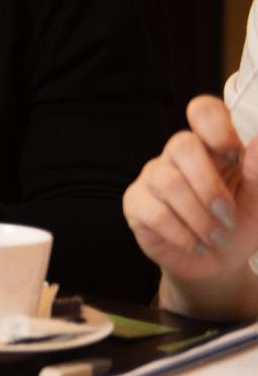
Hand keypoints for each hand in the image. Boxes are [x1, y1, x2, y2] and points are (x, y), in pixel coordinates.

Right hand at [125, 95, 257, 282]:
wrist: (218, 265)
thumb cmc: (239, 227)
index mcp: (212, 148)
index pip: (202, 111)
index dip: (215, 126)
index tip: (235, 155)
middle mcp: (178, 156)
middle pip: (181, 144)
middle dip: (209, 185)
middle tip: (228, 216)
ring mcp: (153, 177)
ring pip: (168, 181)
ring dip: (199, 217)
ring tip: (215, 238)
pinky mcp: (136, 203)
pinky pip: (154, 211)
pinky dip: (182, 233)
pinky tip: (196, 244)